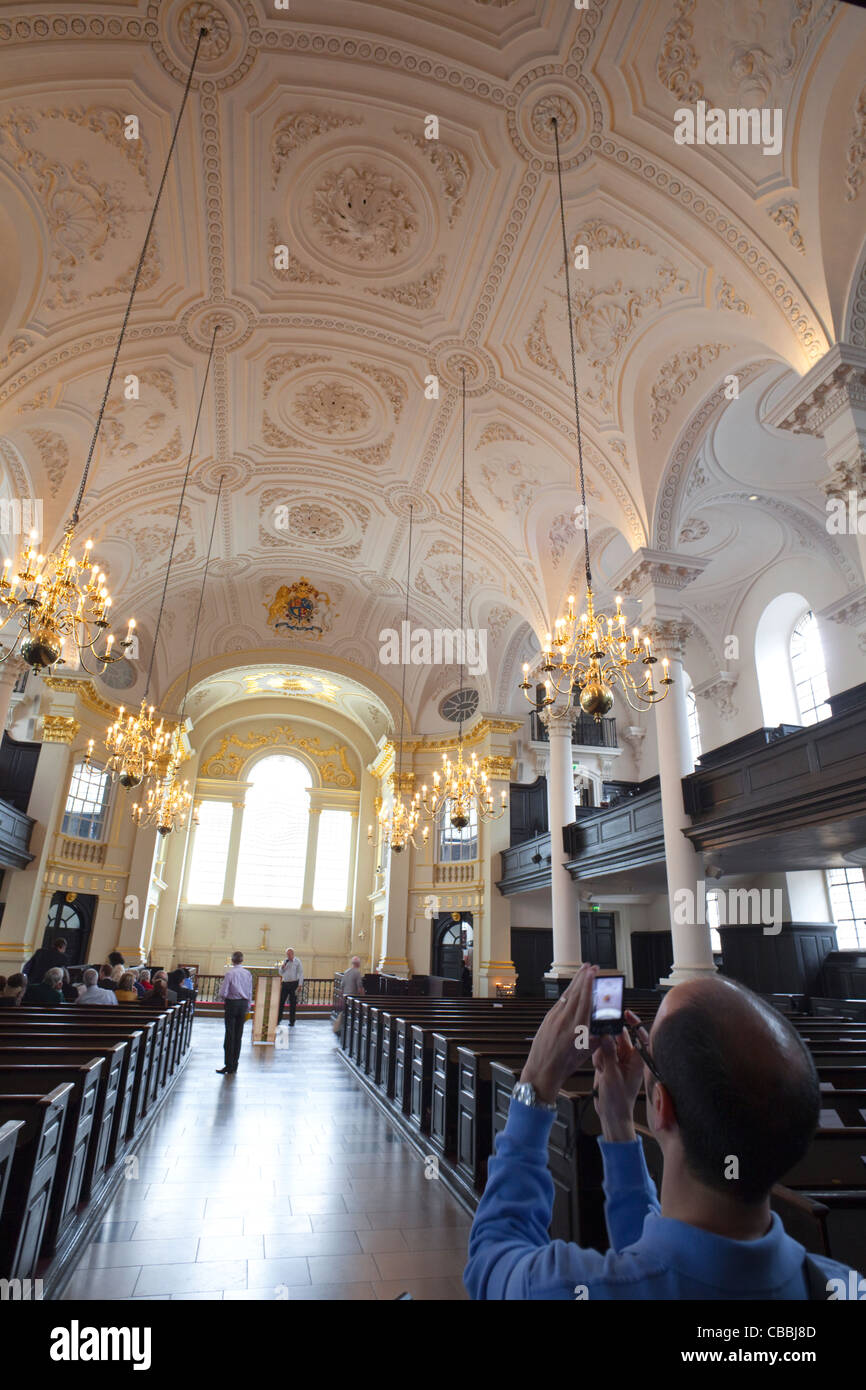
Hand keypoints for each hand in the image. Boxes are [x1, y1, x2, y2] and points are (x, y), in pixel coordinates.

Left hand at [519, 964, 597, 1104]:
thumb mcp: (586, 1054)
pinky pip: (559, 1002)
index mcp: (577, 1029)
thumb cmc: (564, 1066)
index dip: (589, 984)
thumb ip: (597, 1039)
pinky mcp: (548, 1019)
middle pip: (575, 993)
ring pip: (567, 995)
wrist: (542, 1070)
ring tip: (583, 971)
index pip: (584, 1000)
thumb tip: (607, 1029)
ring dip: (575, 982)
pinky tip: (572, 989)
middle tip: (591, 966)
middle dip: (583, 978)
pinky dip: (567, 993)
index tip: (593, 973)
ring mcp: (554, 1018)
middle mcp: (565, 1020)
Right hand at [592, 1009, 646, 1142]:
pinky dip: (598, 1059)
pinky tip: (599, 1070)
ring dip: (602, 1052)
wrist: (611, 1116)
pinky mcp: (609, 1066)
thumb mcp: (612, 1075)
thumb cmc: (619, 1101)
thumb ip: (608, 1053)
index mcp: (637, 1060)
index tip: (625, 1014)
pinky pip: (601, 1054)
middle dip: (610, 1040)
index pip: (640, 1036)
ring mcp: (619, 1062)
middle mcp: (629, 1059)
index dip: (634, 1024)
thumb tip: (605, 1034)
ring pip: (608, 1045)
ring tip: (602, 1066)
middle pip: (620, 1037)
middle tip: (601, 1038)